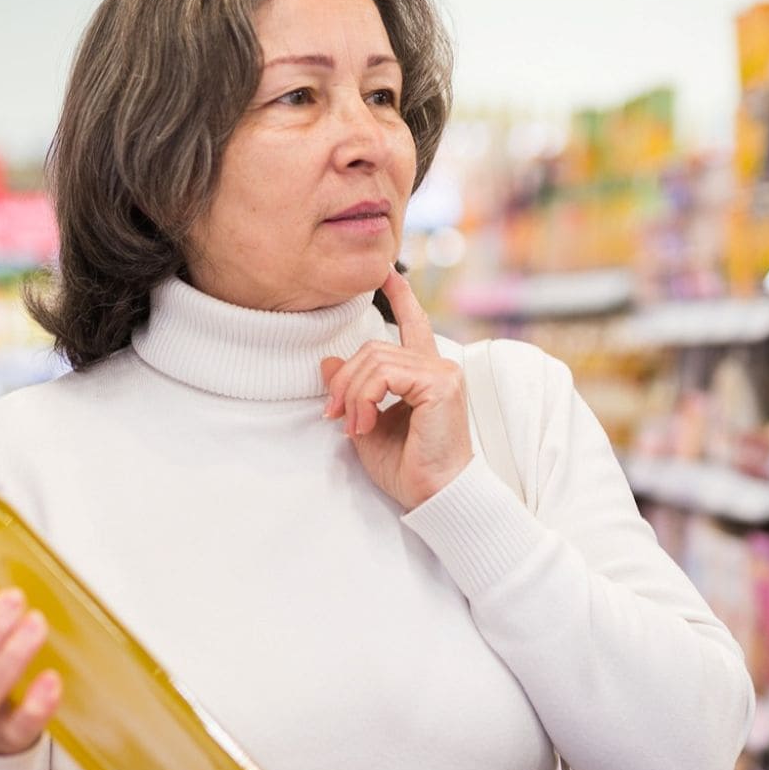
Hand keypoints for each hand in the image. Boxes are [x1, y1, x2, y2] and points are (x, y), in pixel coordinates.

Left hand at [320, 269, 471, 509]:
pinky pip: (385, 375)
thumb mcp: (367, 426)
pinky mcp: (440, 384)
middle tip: (333, 415)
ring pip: (375, 360)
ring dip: (352, 395)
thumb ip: (352, 393)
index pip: (413, 325)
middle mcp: (437, 368)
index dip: (400, 297)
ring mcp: (442, 373)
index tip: (385, 274)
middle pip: (373, 349)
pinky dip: (365, 399)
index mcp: (425, 375)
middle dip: (344, 381)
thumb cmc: (409, 469)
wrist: (434, 496)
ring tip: (352, 426)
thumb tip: (327, 363)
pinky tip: (364, 424)